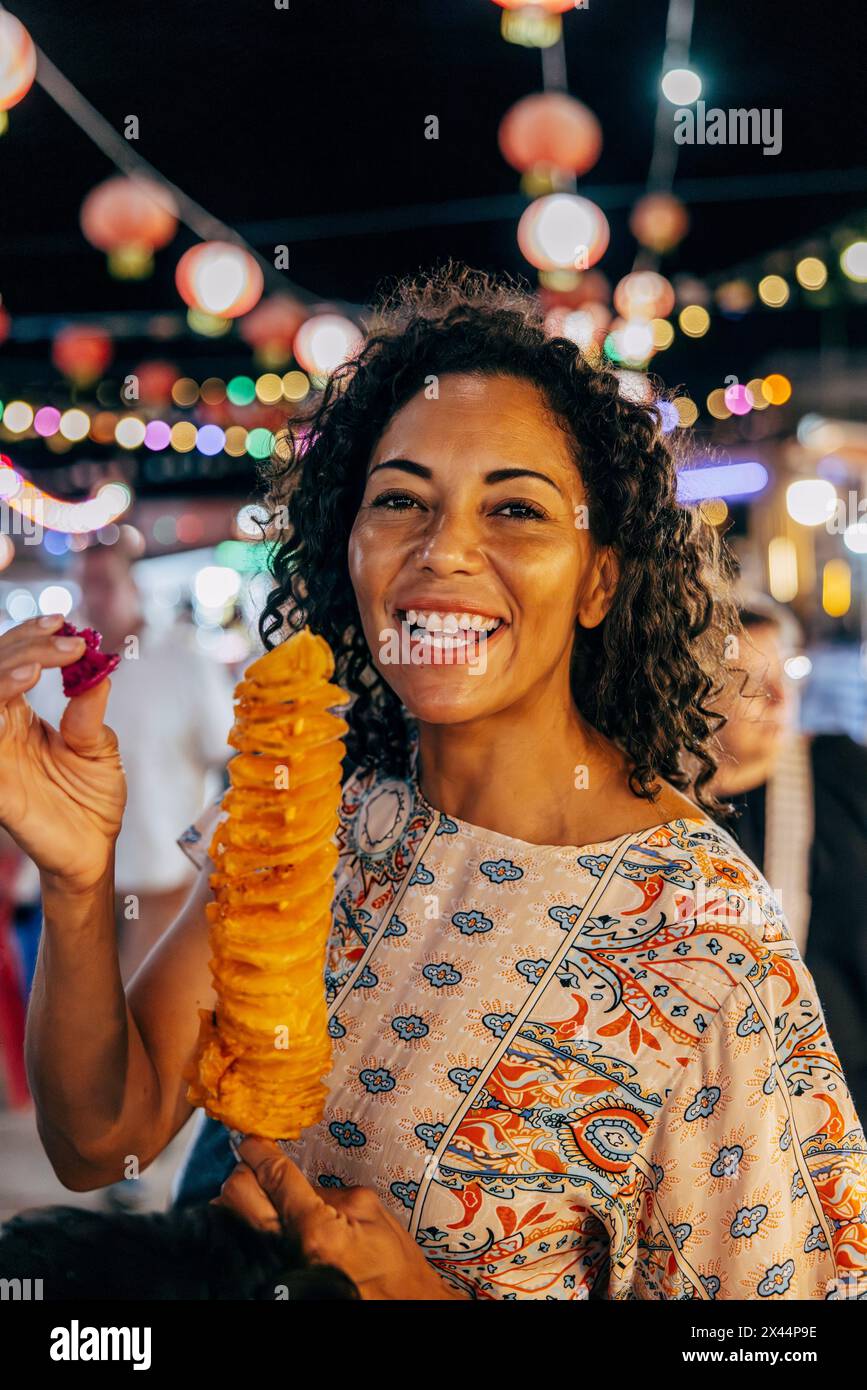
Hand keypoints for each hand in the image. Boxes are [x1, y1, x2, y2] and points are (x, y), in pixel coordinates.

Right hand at [0, 614, 125, 891]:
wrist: (93, 849)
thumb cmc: (91, 798)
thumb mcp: (98, 745)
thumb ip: (89, 708)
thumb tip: (96, 667)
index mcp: (18, 717)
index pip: (10, 662)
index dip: (29, 636)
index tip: (62, 621)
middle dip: (23, 647)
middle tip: (64, 640)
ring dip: (3, 675)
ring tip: (38, 666)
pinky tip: (14, 700)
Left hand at [216, 1136, 469, 1300]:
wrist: (397, 1306)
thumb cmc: (393, 1265)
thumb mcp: (370, 1212)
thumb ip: (328, 1191)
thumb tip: (297, 1180)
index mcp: (316, 1229)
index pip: (274, 1176)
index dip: (258, 1150)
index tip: (252, 1138)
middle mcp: (287, 1250)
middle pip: (236, 1195)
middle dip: (245, 1172)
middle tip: (260, 1166)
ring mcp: (276, 1268)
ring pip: (230, 1219)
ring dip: (242, 1201)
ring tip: (262, 1195)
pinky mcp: (273, 1280)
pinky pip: (247, 1241)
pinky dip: (248, 1225)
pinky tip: (266, 1220)